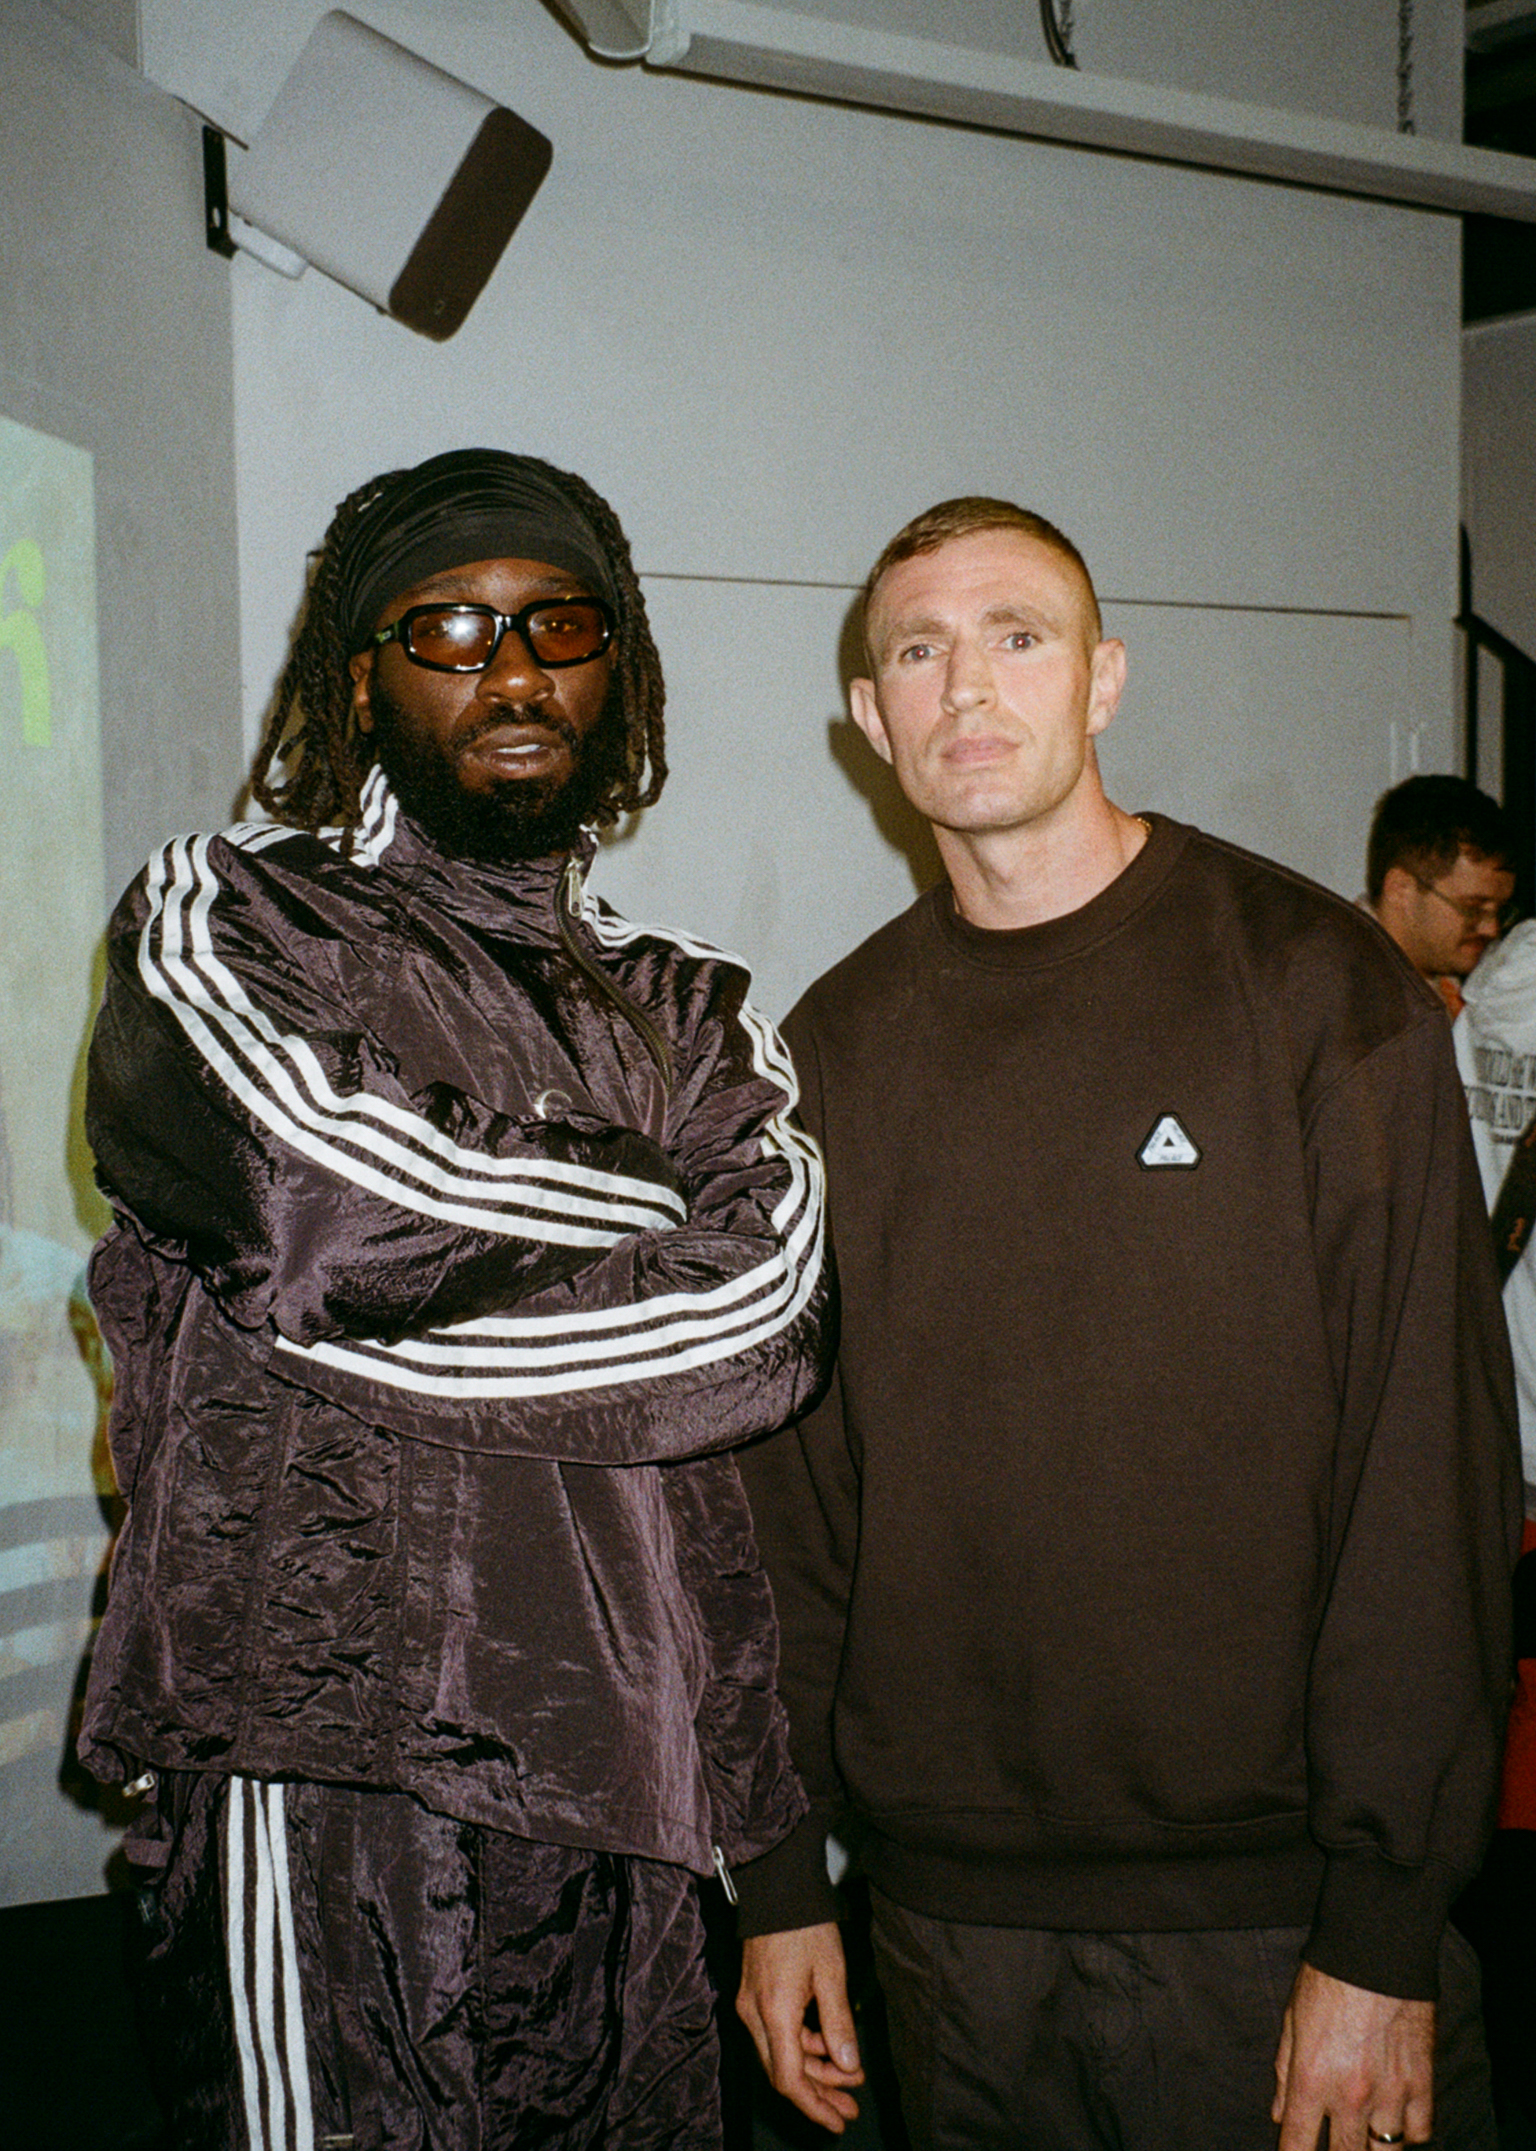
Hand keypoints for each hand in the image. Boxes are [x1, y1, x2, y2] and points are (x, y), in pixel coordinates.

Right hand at [738, 1923, 864, 2131]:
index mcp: (774, 2013)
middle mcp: (754, 2015)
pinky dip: (803, 2046)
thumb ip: (838, 2023)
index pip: (790, 2079)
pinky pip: (776, 2035)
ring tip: (850, 2075)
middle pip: (783, 2073)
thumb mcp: (831, 1973)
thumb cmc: (804, 1924)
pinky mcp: (753, 1995)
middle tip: (851, 2106)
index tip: (838, 2121)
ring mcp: (750, 2005)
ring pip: (780, 2055)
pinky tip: (829, 2045)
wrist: (775, 1887)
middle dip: (819, 2093)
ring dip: (814, 2069)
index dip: (814, 2106)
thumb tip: (849, 2065)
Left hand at [1272, 1961, 1434, 2148]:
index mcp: (1311, 2079)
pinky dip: (1409, 2131)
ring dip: (1374, 2148)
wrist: (1376, 1951)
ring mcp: (1390, 2093)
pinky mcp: (1422, 2083)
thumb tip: (1279, 2113)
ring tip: (1367, 2137)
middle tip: (1336, 2146)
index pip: (1297, 2145)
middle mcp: (1350, 2096)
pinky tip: (1398, 2118)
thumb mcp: (1292, 2021)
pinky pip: (1420, 2131)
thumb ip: (1284, 2072)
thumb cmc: (1328, 1979)